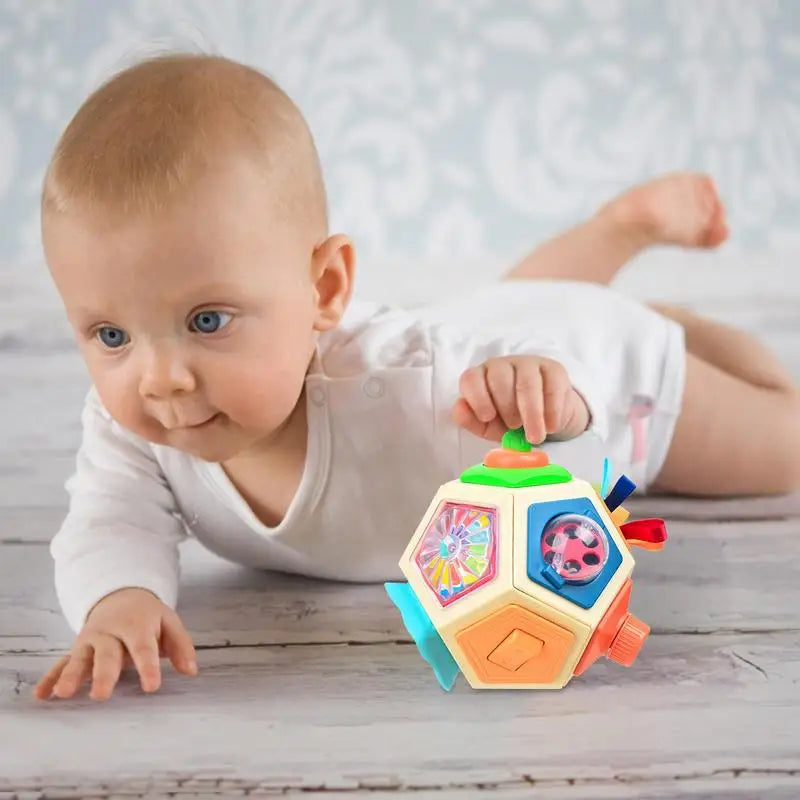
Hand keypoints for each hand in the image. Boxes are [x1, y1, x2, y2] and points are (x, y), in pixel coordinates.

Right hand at [33, 587, 196, 701]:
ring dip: (70, 675)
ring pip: (80, 658)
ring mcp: (90, 641)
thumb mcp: (168, 622)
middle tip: (101, 696)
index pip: (143, 647)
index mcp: (136, 626)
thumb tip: (191, 671)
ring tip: (63, 694)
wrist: (119, 595)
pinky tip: (42, 694)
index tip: (151, 686)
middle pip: (107, 654)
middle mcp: (110, 633)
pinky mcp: (76, 649)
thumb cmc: (148, 617)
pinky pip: (61, 663)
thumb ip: (181, 646)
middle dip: (103, 674)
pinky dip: (51, 677)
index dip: (148, 666)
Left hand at [451, 354, 589, 444]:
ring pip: (527, 382)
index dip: (477, 397)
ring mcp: (528, 364)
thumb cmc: (509, 421)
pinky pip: (552, 386)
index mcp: (480, 377)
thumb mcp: (488, 426)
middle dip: (506, 407)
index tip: (487, 417)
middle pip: (499, 378)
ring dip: (532, 412)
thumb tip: (459, 410)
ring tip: (535, 436)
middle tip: (514, 428)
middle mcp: (502, 365)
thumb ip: (470, 420)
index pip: (471, 379)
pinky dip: (552, 410)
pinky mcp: (553, 369)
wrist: (544, 419)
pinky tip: (551, 426)